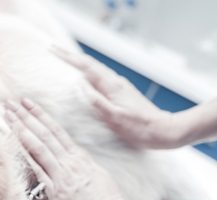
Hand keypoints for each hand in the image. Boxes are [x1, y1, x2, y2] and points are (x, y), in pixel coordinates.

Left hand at [4, 98, 131, 199]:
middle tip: (10, 103)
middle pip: (44, 134)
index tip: (27, 103)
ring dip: (21, 129)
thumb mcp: (98, 176)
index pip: (57, 131)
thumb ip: (82, 165)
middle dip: (26, 117)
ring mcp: (62, 177)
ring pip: (39, 147)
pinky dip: (26, 155)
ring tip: (7, 116)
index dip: (40, 115)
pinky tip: (13, 144)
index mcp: (80, 158)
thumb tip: (73, 159)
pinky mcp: (56, 193)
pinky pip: (38, 171)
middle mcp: (70, 163)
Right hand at [53, 46, 189, 149]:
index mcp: (111, 86)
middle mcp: (116, 82)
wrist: (163, 130)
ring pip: (96, 70)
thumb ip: (97, 101)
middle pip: (90, 64)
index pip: (86, 67)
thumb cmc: (139, 129)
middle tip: (55, 51)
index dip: (68, 58)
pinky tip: (87, 79)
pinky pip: (102, 78)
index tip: (53, 51)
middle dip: (71, 57)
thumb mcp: (115, 118)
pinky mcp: (123, 93)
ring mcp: (120, 87)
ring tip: (66, 61)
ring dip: (80, 64)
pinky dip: (90, 74)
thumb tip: (79, 85)